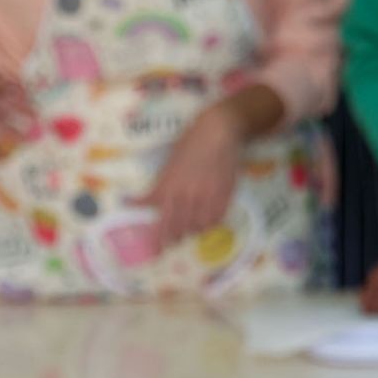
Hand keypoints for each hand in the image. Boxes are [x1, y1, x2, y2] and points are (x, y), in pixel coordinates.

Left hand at [144, 106, 245, 250]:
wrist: (220, 131)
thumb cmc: (191, 140)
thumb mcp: (171, 161)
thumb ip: (165, 182)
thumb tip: (158, 198)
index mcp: (168, 184)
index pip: (158, 215)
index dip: (154, 232)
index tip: (152, 243)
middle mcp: (185, 194)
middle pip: (176, 226)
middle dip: (170, 239)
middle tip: (167, 246)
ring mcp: (206, 195)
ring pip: (197, 225)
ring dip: (191, 231)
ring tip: (188, 233)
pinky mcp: (224, 194)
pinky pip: (216, 218)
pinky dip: (210, 224)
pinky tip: (207, 223)